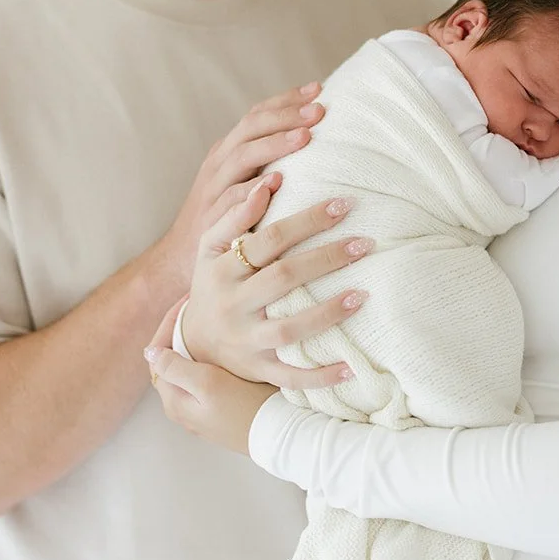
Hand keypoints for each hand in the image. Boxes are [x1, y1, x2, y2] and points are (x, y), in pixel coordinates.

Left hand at [144, 304, 272, 453]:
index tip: (187, 302)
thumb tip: (149, 353)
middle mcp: (183, 408)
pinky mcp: (221, 411)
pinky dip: (211, 359)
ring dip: (197, 345)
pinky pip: (207, 379)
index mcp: (174, 401)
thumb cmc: (244, 408)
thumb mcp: (207, 384)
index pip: (157, 355)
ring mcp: (202, 411)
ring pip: (191, 369)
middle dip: (182, 333)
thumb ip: (176, 367)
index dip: (168, 325)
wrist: (281, 435)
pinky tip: (228, 348)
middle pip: (173, 361)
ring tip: (213, 322)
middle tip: (200, 308)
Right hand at [146, 83, 324, 296]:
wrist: (182, 258)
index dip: (287, 99)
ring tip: (305, 138)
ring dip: (274, 145)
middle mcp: (220, 163)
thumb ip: (273, 162)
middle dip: (286, 116)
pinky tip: (275, 184)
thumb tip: (319, 143)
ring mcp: (212, 189)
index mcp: (230, 150)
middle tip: (319, 111)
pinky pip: (229, 200)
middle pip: (251, 127)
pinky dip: (251, 189)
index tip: (319, 88)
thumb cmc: (230, 219)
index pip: (258, 114)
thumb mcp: (248, 183)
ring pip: (241, 157)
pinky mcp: (210, 218)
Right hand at [180, 177, 371, 386]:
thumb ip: (236, 215)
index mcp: (223, 269)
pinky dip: (321, 376)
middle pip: (284, 278)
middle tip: (365, 243)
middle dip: (327, 258)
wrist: (193, 340)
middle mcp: (233, 305)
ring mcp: (246, 341)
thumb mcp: (210, 247)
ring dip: (328, 313)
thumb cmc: (213, 282)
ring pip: (289, 328)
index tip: (344, 205)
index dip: (308, 220)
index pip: (269, 239)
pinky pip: (292, 377)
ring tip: (362, 295)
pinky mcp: (258, 370)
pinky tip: (352, 367)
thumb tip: (271, 182)